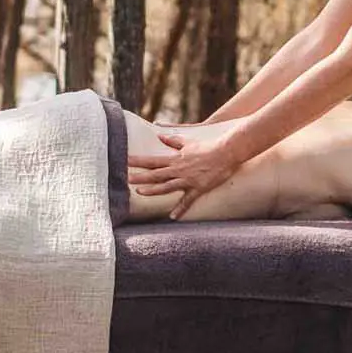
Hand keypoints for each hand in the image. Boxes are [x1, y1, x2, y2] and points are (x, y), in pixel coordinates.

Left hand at [129, 119, 250, 205]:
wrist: (226, 151)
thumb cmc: (207, 146)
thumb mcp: (188, 141)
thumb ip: (173, 140)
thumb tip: (159, 135)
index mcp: (175, 159)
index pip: (152, 160)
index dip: (138, 161)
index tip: (125, 161)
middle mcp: (179, 169)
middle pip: (155, 174)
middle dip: (140, 177)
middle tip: (125, 179)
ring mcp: (188, 180)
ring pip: (166, 186)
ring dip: (153, 190)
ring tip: (140, 192)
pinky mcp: (198, 188)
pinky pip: (187, 200)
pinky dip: (180, 209)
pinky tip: (172, 217)